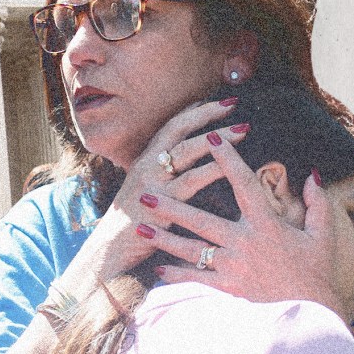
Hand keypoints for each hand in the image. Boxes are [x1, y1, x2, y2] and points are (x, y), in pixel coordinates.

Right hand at [70, 98, 243, 283]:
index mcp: (144, 162)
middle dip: (206, 114)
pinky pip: (191, 181)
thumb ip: (161, 181)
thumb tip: (181, 170)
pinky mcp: (159, 203)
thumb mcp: (143, 196)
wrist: (110, 253)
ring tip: (243, 130)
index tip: (213, 101)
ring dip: (217, 138)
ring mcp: (151, 182)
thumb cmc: (131, 228)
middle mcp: (146, 166)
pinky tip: (230, 166)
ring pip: (187, 150)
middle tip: (233, 104)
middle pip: (178, 129)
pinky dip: (212, 170)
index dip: (192, 111)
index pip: (169, 127)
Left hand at [143, 131, 353, 310]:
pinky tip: (158, 268)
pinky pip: (197, 280)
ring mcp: (233, 267)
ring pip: (191, 249)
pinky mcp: (227, 288)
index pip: (244, 184)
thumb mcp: (323, 235)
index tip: (213, 139)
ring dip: (163, 238)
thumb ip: (317, 204)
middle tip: (145, 194)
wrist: (314, 314)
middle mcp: (244, 243)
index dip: (228, 159)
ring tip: (140, 227)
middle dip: (171, 206)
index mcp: (266, 225)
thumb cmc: (317, 272)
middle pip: (200, 220)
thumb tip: (312, 176)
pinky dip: (176, 275)